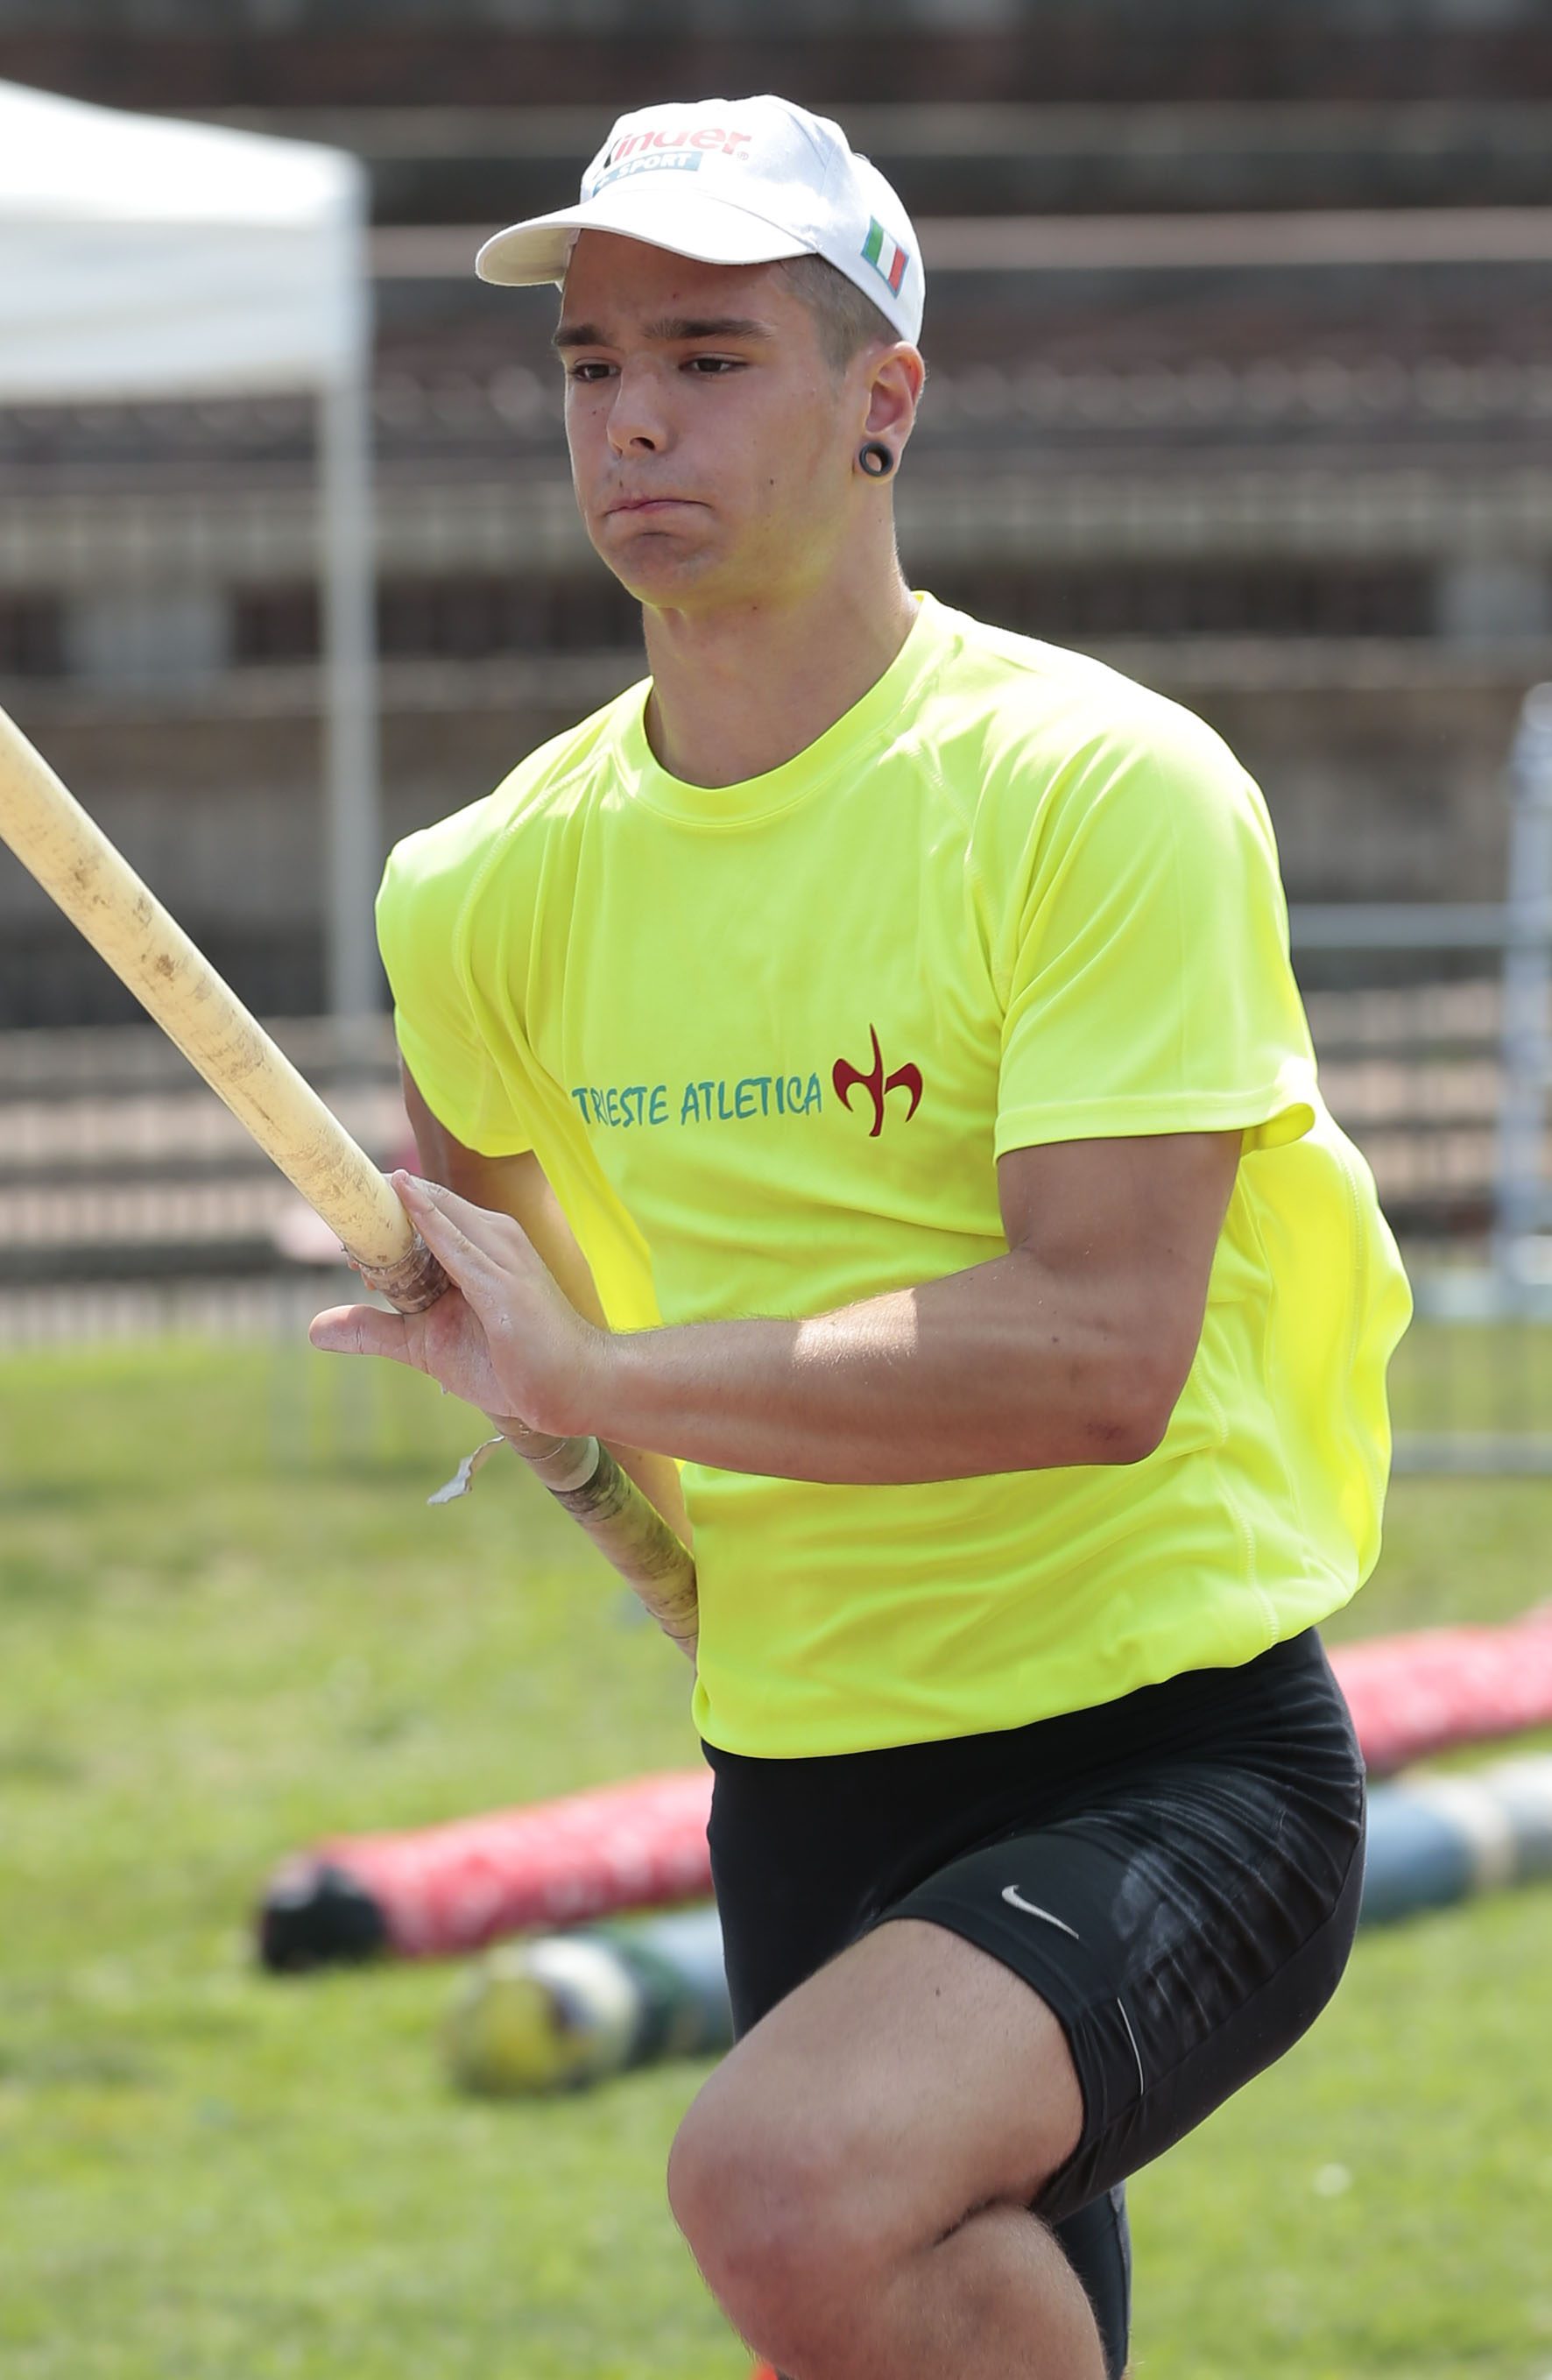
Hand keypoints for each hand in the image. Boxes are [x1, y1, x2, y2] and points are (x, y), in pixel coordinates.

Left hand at [309, 1173, 607, 1436]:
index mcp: (479, 1244)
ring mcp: (501, 1256)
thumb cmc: (511, 1364)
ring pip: (436, 1216)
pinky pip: (456, 1243)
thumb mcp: (427, 1345)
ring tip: (353, 1219)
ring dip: (392, 1216)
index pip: (421, 1212)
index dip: (381, 1221)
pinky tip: (400, 1196)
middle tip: (339, 1227)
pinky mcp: (503, 1284)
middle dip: (379, 1213)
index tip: (346, 1245)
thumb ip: (376, 1330)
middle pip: (425, 1206)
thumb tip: (314, 1329)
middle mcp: (493, 1237)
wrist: (574, 1388)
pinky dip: (426, 1220)